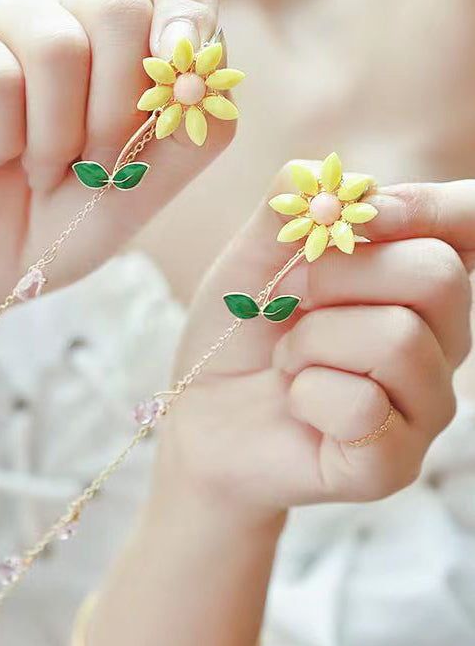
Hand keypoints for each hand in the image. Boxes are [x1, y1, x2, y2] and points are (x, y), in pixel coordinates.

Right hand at [0, 0, 236, 327]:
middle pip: (120, 10)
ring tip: (39, 171)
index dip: (184, 16)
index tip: (178, 60)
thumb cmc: (65, 221)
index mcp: (122, 45)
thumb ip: (191, 135)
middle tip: (89, 166)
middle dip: (115, 113)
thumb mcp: (145, 189)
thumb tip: (209, 75)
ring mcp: (7, 27)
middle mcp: (69, 20)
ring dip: (55, 139)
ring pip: (58, 47)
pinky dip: (2, 142)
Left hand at [160, 170, 474, 514]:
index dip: (428, 207)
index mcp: (415, 283)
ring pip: (400, 340)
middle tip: (286, 302)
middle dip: (338, 277)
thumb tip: (342, 181)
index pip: (472, 225)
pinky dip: (308, 396)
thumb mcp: (251, 257)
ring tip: (287, 363)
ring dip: (313, 343)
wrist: (198, 416)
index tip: (362, 213)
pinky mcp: (392, 464)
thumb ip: (292, 207)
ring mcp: (423, 407)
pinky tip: (296, 404)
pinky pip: (365, 408)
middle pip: (438, 276)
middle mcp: (439, 342)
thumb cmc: (237, 334)